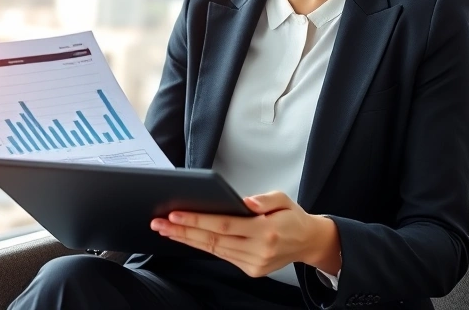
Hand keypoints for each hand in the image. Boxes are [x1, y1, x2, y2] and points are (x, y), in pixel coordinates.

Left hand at [150, 191, 340, 277]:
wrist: (308, 242)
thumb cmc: (293, 217)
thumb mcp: (284, 199)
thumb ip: (265, 199)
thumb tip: (245, 202)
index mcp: (267, 230)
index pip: (224, 225)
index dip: (198, 220)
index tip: (175, 214)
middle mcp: (259, 250)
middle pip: (213, 240)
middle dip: (183, 231)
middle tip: (159, 223)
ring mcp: (254, 263)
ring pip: (214, 250)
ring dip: (188, 240)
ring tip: (167, 230)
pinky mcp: (251, 270)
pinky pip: (222, 256)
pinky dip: (203, 246)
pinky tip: (188, 238)